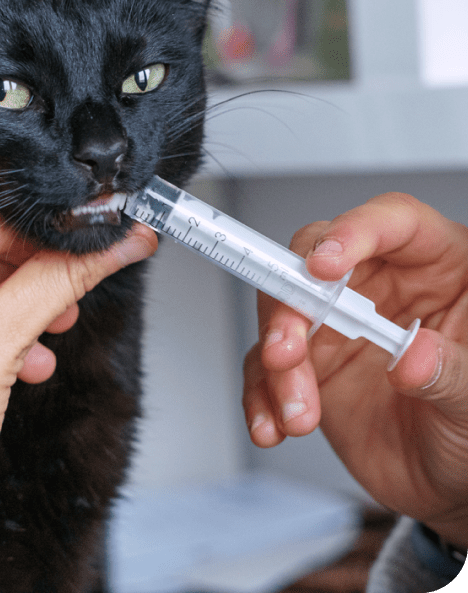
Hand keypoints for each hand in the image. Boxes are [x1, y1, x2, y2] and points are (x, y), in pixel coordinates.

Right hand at [242, 193, 467, 549]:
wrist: (450, 484)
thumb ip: (452, 374)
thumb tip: (414, 355)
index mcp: (437, 270)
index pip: (394, 224)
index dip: (354, 232)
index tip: (323, 264)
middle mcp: (381, 289)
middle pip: (314, 263)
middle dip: (290, 305)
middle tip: (285, 348)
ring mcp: (340, 327)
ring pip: (283, 315)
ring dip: (275, 363)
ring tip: (297, 409)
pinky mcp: (310, 365)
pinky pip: (267, 368)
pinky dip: (261, 396)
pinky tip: (274, 424)